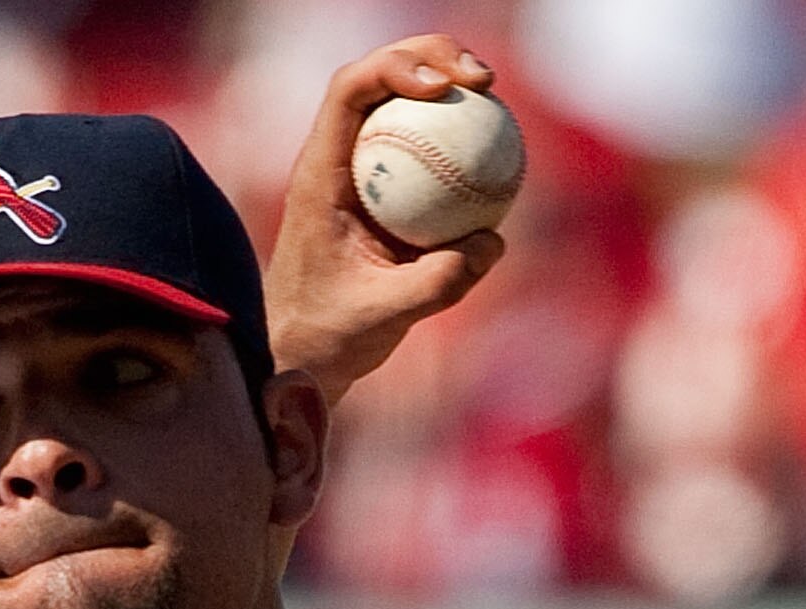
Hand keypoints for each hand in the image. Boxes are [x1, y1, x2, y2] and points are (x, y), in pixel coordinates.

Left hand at [264, 36, 508, 401]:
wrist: (306, 355)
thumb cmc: (329, 337)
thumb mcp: (382, 317)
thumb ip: (437, 283)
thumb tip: (491, 240)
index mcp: (319, 176)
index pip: (349, 93)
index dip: (396, 67)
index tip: (444, 88)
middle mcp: (338, 162)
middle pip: (380, 78)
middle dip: (433, 57)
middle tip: (484, 78)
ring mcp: (364, 172)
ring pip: (405, 105)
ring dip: (450, 85)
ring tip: (492, 92)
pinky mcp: (389, 192)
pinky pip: (429, 147)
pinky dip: (461, 137)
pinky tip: (499, 147)